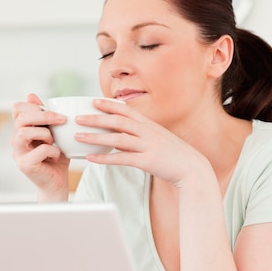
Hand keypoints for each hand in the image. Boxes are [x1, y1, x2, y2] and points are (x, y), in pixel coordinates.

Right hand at [11, 93, 69, 199]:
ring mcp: (18, 153)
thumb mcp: (53, 133)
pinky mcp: (25, 165)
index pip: (17, 108)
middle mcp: (16, 140)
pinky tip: (57, 155)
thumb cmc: (56, 157)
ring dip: (44, 133)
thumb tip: (31, 95)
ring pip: (23, 133)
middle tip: (61, 120)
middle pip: (20, 118)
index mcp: (21, 129)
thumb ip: (45, 117)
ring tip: (54, 141)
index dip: (33, 106)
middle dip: (43, 116)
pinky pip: (39, 151)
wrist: (57, 182)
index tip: (53, 112)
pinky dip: (53, 151)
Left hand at [73, 98, 207, 185]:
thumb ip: (141, 138)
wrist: (193, 169)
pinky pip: (121, 159)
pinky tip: (91, 159)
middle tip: (78, 118)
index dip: (109, 105)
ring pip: (117, 139)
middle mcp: (147, 132)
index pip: (126, 110)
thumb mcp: (159, 140)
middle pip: (118, 121)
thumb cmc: (175, 156)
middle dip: (96, 118)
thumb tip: (122, 141)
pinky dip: (105, 158)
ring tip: (78, 137)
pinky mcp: (147, 161)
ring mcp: (147, 146)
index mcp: (150, 125)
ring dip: (95, 137)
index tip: (93, 101)